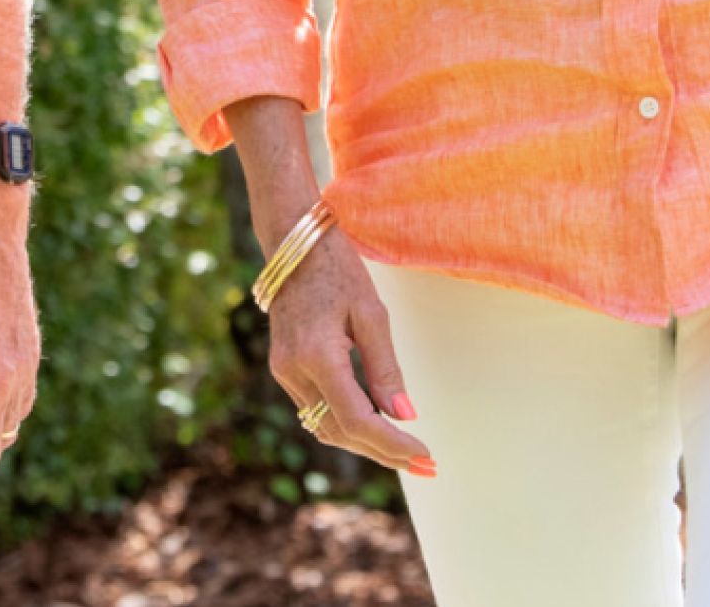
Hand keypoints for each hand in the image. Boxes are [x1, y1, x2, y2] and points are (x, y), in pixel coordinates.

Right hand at [261, 231, 435, 479]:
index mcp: (317, 355)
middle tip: (426, 466)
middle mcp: (293, 370)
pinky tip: (375, 426)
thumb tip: (405, 416)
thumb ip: (385, 369)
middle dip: (383, 453)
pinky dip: (346, 424)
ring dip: (364, 444)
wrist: (294, 244)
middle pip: (340, 433)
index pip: (357, 420)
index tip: (425, 456)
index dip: (391, 444)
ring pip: (325, 427)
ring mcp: (284, 371)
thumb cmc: (338, 270)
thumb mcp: (372, 314)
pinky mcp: (284, 368)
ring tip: (405, 453)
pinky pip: (316, 410)